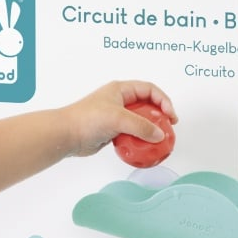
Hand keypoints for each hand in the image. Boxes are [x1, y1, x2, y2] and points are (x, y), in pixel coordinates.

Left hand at [60, 80, 177, 156]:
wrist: (67, 135)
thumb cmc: (87, 119)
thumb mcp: (118, 118)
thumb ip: (141, 126)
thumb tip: (159, 135)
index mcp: (121, 89)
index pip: (150, 90)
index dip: (164, 101)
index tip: (170, 116)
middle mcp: (120, 100)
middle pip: (147, 105)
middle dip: (160, 115)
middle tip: (168, 127)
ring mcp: (116, 116)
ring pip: (140, 120)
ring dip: (151, 129)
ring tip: (159, 139)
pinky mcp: (113, 130)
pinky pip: (132, 133)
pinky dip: (140, 139)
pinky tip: (144, 147)